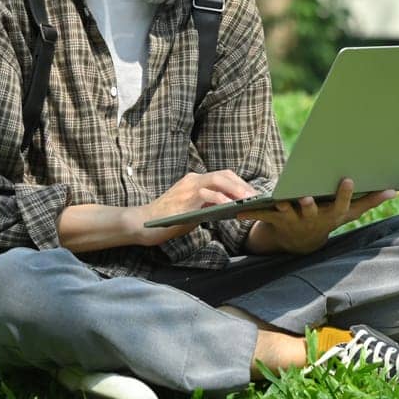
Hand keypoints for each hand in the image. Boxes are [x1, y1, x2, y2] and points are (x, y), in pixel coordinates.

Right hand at [136, 169, 257, 246]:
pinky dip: (221, 200)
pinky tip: (231, 208)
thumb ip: (208, 205)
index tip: (253, 194)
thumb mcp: (192, 209)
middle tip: (256, 197)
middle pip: (224, 175)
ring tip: (248, 200)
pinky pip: (206, 195)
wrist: (142, 224)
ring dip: (235, 190)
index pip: (223, 176)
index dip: (240, 183)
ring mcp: (188, 188)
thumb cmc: (168, 219)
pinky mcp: (184, 200)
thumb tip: (231, 209)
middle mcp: (193, 180)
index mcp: (195, 180)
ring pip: (217, 181)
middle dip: (242, 185)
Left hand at [242, 178, 396, 255]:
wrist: (301, 243)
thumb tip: (396, 189)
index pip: (340, 204)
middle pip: (310, 210)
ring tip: (275, 198)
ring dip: (280, 206)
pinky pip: (261, 216)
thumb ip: (371, 201)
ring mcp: (293, 220)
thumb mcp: (350, 213)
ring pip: (286, 212)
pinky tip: (238, 210)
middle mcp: (312, 219)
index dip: (344, 194)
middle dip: (308, 204)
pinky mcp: (274, 220)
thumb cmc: (329, 219)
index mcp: (331, 215)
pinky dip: (250, 213)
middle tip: (306, 196)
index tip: (347, 179)